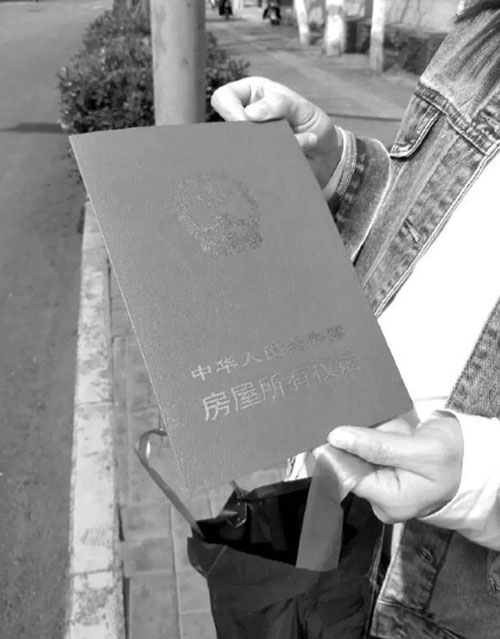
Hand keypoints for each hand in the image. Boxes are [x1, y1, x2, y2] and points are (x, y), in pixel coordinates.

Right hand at [211, 76, 341, 188]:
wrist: (327, 156)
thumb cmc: (313, 124)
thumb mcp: (302, 108)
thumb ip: (279, 105)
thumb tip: (249, 114)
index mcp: (251, 95)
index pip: (222, 98)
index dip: (229, 110)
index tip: (246, 122)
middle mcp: (245, 119)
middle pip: (226, 129)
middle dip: (251, 135)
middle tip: (276, 137)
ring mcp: (249, 143)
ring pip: (239, 151)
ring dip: (271, 148)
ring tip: (297, 143)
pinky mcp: (256, 164)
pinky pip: (254, 168)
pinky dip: (278, 161)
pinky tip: (298, 153)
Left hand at [327, 412, 463, 522]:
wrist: (476, 459)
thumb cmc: (455, 459)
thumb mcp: (421, 450)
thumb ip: (378, 445)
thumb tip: (337, 437)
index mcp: (389, 501)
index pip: (346, 475)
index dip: (340, 450)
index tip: (340, 427)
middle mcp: (380, 500)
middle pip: (351, 462)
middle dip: (368, 438)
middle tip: (395, 432)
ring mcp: (382, 487)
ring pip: (361, 450)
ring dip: (378, 433)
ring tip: (403, 433)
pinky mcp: (384, 473)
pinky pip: (371, 449)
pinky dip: (383, 435)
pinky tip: (400, 435)